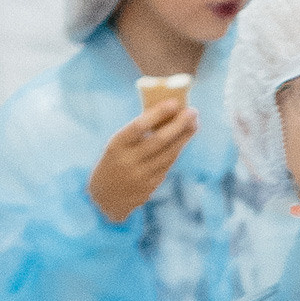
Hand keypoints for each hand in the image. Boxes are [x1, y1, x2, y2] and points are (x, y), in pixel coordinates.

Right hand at [88, 84, 197, 223]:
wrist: (105, 197)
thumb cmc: (114, 161)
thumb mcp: (117, 145)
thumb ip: (136, 133)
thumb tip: (164, 113)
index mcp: (117, 145)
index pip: (139, 127)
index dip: (157, 114)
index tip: (174, 103)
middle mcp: (129, 161)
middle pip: (159, 141)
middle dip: (179, 125)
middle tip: (193, 112)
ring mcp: (141, 176)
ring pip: (168, 154)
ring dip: (183, 138)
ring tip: (194, 124)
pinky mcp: (150, 186)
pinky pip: (167, 165)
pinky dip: (176, 150)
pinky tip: (184, 140)